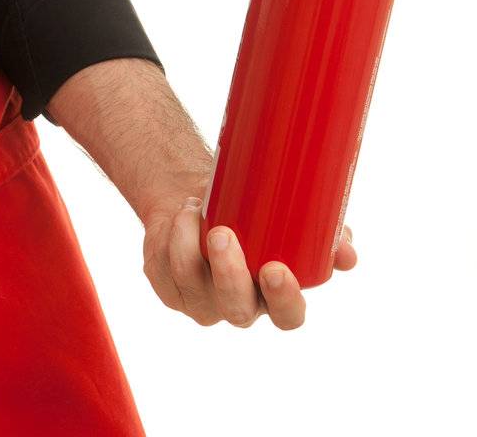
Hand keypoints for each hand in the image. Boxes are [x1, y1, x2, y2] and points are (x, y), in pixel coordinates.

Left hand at [142, 195, 357, 330]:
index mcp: (274, 295)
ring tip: (193, 205)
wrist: (202, 196)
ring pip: (192, 282)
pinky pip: (164, 267)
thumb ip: (325, 234)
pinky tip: (179, 213)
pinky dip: (170, 234)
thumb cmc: (252, 208)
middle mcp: (239, 303)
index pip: (288, 315)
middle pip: (237, 308)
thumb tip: (347, 251)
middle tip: (222, 234)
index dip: (283, 299)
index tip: (275, 267)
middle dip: (229, 274)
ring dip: (189, 241)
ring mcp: (201, 299)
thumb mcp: (289, 215)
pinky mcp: (169, 285)